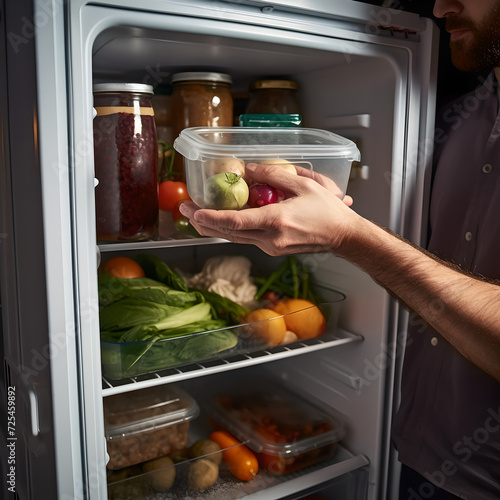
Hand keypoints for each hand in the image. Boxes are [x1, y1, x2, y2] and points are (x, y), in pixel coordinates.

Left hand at [179, 163, 360, 255]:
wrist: (342, 236)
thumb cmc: (328, 210)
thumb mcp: (304, 184)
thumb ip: (274, 175)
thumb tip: (249, 170)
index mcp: (276, 222)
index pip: (235, 222)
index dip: (210, 216)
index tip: (192, 210)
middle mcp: (269, 239)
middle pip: (227, 233)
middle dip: (202, 221)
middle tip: (184, 208)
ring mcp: (270, 247)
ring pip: (233, 237)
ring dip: (212, 227)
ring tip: (194, 214)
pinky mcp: (271, 249)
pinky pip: (244, 238)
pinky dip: (229, 229)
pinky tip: (219, 220)